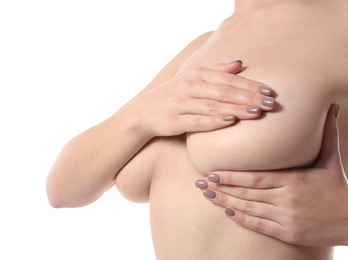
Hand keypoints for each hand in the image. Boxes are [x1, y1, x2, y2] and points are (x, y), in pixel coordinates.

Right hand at [131, 61, 275, 136]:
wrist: (145, 111)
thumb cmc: (176, 94)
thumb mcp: (193, 78)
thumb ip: (216, 71)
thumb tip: (240, 63)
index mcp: (197, 74)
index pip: (228, 79)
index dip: (250, 85)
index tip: (270, 92)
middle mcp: (189, 86)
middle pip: (224, 91)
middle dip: (249, 97)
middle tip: (270, 104)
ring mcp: (180, 103)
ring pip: (213, 106)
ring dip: (237, 109)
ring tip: (257, 112)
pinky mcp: (174, 120)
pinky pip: (197, 121)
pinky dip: (214, 121)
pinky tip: (231, 122)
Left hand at [196, 105, 347, 246]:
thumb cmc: (337, 186)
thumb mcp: (331, 159)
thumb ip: (328, 133)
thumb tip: (333, 106)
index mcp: (294, 180)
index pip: (255, 178)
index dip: (231, 176)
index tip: (212, 172)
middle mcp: (287, 199)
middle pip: (247, 193)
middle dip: (221, 188)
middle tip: (200, 183)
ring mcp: (287, 218)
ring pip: (250, 209)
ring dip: (225, 203)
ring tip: (207, 196)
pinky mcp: (289, 234)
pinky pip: (260, 226)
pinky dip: (243, 219)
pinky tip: (228, 212)